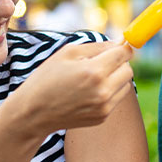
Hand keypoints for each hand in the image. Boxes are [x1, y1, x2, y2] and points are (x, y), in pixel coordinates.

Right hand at [9, 41, 134, 134]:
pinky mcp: (102, 117)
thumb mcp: (68, 53)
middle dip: (119, 63)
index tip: (120, 46)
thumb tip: (119, 44)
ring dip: (116, 78)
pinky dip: (109, 92)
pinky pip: (116, 98)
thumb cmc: (47, 78)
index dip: (123, 48)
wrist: (33, 113)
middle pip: (128, 70)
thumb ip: (97, 46)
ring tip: (93, 78)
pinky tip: (89, 91)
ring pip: (126, 85)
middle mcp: (103, 91)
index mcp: (94, 72)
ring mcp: (104, 107)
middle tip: (103, 61)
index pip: (124, 55)